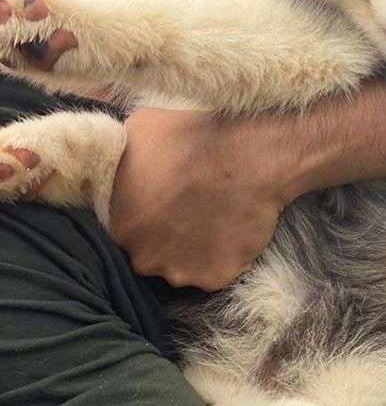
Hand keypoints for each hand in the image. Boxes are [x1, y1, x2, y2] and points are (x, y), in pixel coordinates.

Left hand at [109, 108, 303, 290]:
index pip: (128, 230)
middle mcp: (144, 257)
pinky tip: (231, 228)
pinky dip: (223, 256)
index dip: (148, 215)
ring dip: (195, 250)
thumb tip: (116, 158)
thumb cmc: (193, 137)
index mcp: (121, 224)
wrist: (249, 155)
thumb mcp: (141, 128)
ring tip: (215, 217)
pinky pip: (216, 272)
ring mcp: (180, 272)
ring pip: (183, 267)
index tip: (167, 199)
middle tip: (191, 209)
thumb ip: (122, 156)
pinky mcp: (214, 277)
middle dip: (168, 236)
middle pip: (152, 254)